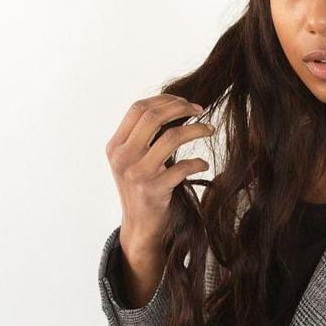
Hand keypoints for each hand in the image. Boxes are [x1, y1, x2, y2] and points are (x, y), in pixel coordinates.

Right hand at [104, 94, 214, 255]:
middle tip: (200, 110)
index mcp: (116, 146)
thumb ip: (143, 136)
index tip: (184, 101)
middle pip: (153, 117)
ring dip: (196, 130)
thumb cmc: (140, 187)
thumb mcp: (132, 160)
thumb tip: (172, 106)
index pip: (138, 108)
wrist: (138, 225)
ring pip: (171, 137)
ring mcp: (137, 174)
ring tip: (210, 130)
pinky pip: (182, 168)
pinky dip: (197, 163)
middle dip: (181, 108)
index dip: (163, 100)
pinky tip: (203, 164)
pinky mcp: (154, 190)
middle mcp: (123, 157)